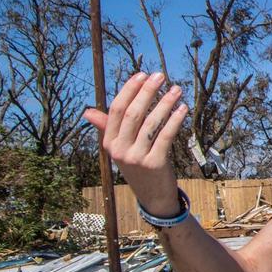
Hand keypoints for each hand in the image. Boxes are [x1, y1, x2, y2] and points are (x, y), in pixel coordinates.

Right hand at [82, 72, 188, 214]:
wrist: (153, 196)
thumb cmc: (138, 166)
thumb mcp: (120, 149)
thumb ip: (107, 129)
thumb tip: (88, 112)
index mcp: (109, 142)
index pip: (116, 110)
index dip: (129, 90)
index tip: (141, 75)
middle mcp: (120, 149)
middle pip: (133, 114)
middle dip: (147, 92)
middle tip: (160, 76)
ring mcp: (136, 157)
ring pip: (151, 123)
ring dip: (165, 103)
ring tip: (176, 90)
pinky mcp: (155, 163)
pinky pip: (166, 136)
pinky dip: (175, 120)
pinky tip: (183, 109)